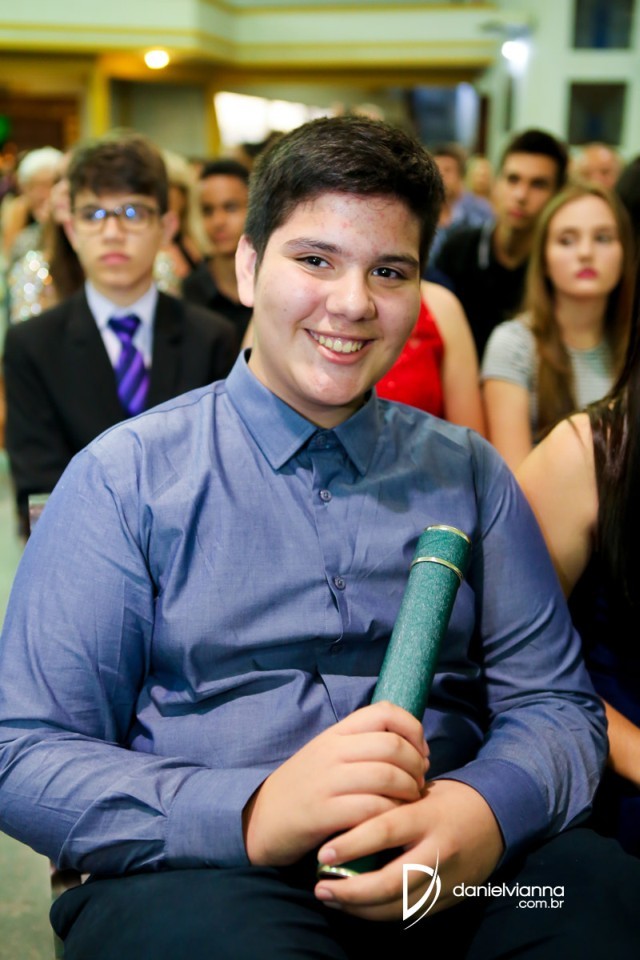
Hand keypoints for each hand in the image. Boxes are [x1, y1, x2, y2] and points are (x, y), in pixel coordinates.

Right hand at [243, 701, 428, 865]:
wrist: (261, 819)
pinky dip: (390, 813)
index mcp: (336, 732)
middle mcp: (332, 751)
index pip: (385, 711)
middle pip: (392, 745)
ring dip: (408, 791)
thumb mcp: (329, 755)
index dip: (413, 729)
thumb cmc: (305, 787)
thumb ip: (363, 746)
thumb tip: (413, 748)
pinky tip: (391, 820)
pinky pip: (371, 807)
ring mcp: (327, 781)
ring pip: (386, 775)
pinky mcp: (323, 812)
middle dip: (416, 765)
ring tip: (409, 801)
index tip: (421, 752)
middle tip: (419, 782)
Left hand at [314, 779, 503, 920]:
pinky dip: (380, 914)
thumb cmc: (447, 799)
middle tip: (320, 888)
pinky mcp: (449, 898)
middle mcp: (438, 850)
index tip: (323, 855)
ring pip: (399, 906)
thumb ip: (389, 803)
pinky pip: (410, 913)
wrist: (497, 818)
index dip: (353, 844)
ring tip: (331, 900)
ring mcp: (446, 879)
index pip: (386, 831)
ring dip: (360, 908)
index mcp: (427, 816)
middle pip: (391, 881)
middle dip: (352, 891)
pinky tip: (357, 907)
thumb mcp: (420, 791)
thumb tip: (344, 814)